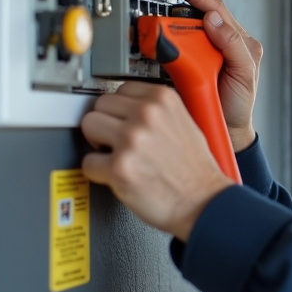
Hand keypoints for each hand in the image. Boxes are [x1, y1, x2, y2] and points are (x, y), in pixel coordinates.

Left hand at [81, 82, 233, 240]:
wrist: (203, 202)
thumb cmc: (196, 170)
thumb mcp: (186, 123)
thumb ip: (157, 110)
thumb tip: (127, 108)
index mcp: (164, 99)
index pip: (121, 89)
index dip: (121, 109)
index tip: (122, 119)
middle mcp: (147, 115)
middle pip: (101, 104)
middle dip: (107, 123)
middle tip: (118, 140)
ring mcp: (132, 140)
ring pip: (88, 125)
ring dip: (97, 142)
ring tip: (115, 154)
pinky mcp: (119, 167)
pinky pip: (88, 162)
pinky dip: (97, 172)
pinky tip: (116, 175)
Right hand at [177, 0, 262, 150]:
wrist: (226, 129)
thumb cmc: (239, 103)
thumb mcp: (245, 74)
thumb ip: (234, 45)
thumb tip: (214, 19)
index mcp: (241, 41)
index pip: (218, 10)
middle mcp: (225, 43)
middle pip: (201, 15)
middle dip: (185, 7)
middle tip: (169, 9)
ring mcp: (208, 52)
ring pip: (189, 29)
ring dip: (177, 24)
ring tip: (165, 25)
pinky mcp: (192, 63)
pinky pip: (181, 47)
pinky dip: (172, 41)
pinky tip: (166, 41)